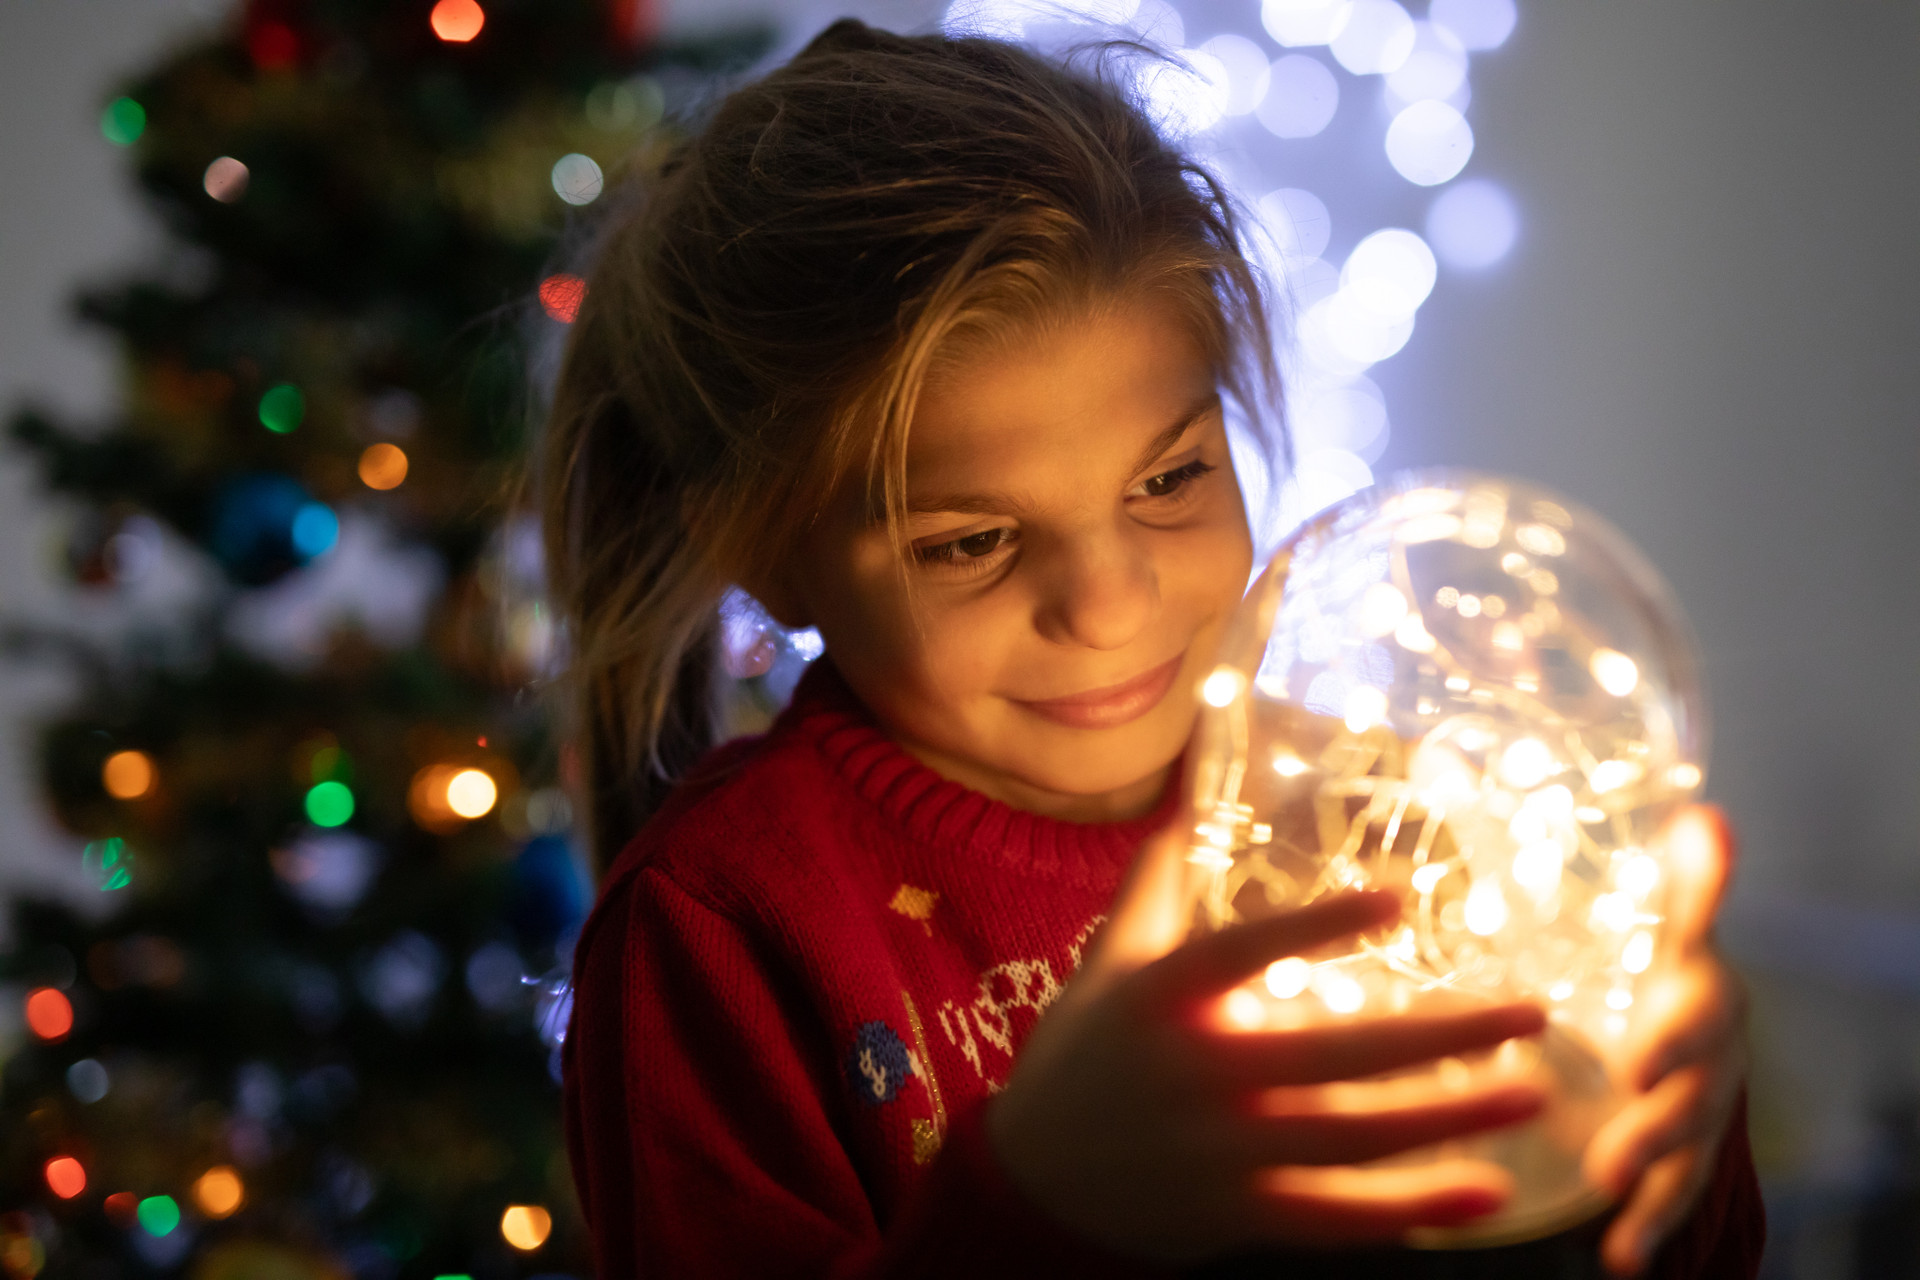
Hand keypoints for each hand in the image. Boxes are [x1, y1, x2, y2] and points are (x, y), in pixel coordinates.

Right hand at [987, 827, 1549, 1263]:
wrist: (1031, 1185)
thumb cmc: (1078, 1059)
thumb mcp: (1104, 967)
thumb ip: (1151, 892)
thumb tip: (1179, 811)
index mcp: (1163, 999)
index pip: (1246, 951)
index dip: (1318, 926)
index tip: (1397, 899)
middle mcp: (1197, 1073)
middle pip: (1335, 1053)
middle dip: (1442, 1035)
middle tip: (1532, 1014)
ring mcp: (1222, 1152)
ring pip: (1354, 1135)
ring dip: (1451, 1116)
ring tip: (1533, 1090)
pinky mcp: (1238, 1214)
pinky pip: (1337, 1216)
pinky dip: (1412, 1209)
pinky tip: (1486, 1191)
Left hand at [1583, 806, 1748, 1275]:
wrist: (1682, 1015)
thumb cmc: (1662, 961)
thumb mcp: (1666, 921)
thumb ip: (1684, 883)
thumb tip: (1705, 818)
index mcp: (1706, 995)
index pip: (1703, 1014)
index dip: (1675, 1039)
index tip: (1636, 1062)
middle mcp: (1714, 1059)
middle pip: (1694, 1095)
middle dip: (1656, 1123)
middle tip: (1612, 1147)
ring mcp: (1701, 1110)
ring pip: (1685, 1151)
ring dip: (1653, 1181)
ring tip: (1611, 1196)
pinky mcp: (1679, 1152)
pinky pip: (1670, 1194)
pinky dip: (1649, 1225)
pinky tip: (1618, 1256)